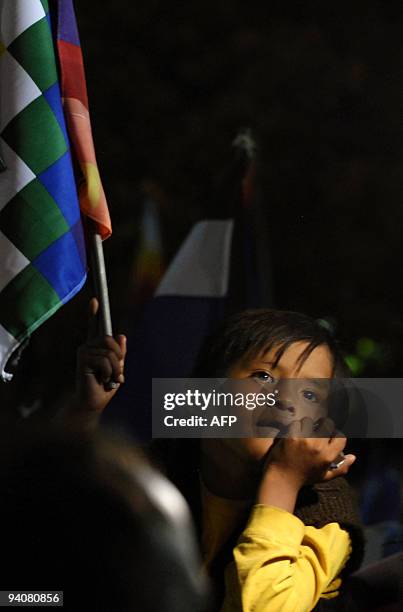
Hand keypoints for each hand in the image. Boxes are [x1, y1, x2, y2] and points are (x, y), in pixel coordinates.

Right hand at [72, 298, 126, 422]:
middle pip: (111, 340)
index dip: (94, 313)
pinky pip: (106, 361)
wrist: (93, 403)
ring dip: (116, 369)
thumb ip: (120, 353)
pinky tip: (103, 381)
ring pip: (111, 353)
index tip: (95, 300)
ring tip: (109, 379)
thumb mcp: (117, 368)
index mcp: (96, 347)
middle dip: (119, 358)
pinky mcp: (83, 359)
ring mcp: (84, 351)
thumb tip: (121, 334)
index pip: (95, 327)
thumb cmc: (105, 386)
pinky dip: (110, 373)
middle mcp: (88, 346)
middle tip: (116, 373)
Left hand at [257, 418, 355, 510]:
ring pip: (310, 421)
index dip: (336, 434)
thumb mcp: (325, 476)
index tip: (331, 435)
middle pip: (327, 424)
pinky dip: (295, 427)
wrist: (282, 479)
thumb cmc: (304, 478)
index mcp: (328, 456)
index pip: (341, 437)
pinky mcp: (291, 436)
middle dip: (324, 425)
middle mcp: (318, 446)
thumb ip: (341, 468)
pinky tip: (294, 433)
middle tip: (318, 428)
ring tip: (304, 431)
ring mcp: (304, 440)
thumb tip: (353, 457)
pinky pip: (296, 423)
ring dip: (307, 425)